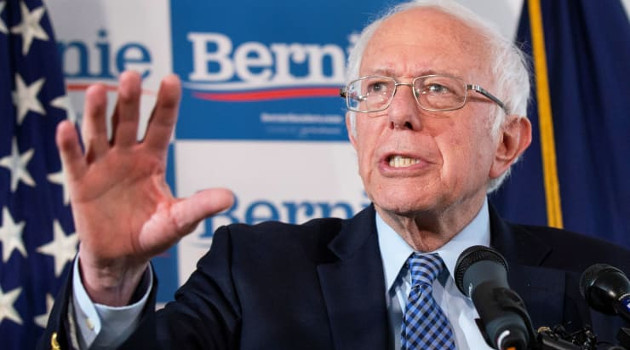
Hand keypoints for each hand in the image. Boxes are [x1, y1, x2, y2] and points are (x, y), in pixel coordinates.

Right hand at [56, 71, 233, 305]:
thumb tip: (230, 198)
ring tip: (98, 89)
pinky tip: (66, 127)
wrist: (122, 257)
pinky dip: (69, 145)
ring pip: (99, 133)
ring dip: (96, 112)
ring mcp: (102, 166)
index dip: (165, 104)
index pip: (161, 125)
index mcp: (152, 159)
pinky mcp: (81, 183)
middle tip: (131, 75)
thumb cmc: (153, 233)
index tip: (172, 79)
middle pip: (127, 122)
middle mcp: (126, 155)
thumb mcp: (179, 220)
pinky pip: (74, 161)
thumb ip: (200, 207)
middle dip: (129, 99)